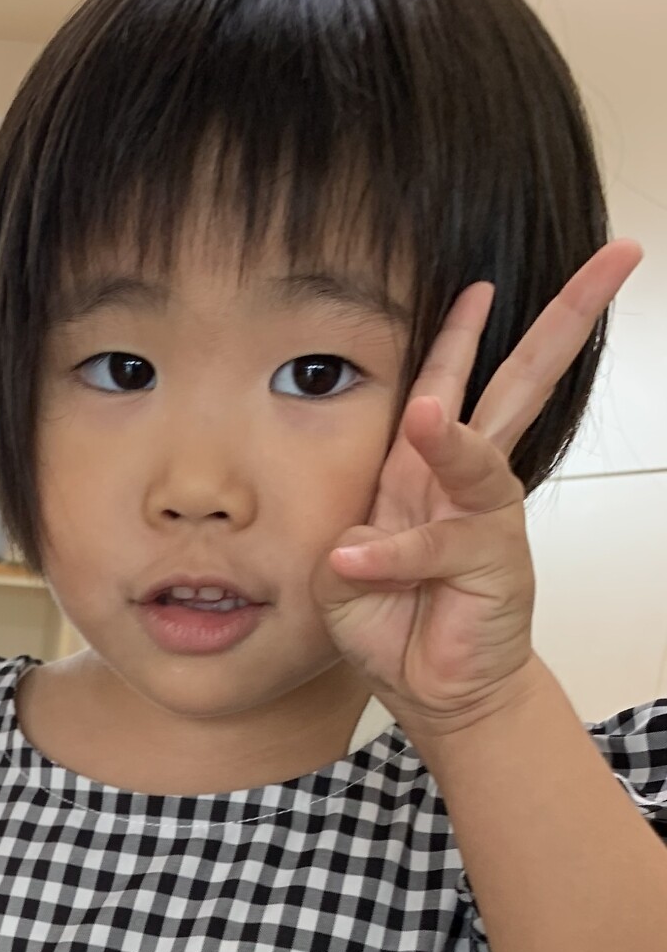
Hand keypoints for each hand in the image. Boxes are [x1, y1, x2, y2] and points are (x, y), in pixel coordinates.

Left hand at [317, 240, 642, 736]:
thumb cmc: (391, 624)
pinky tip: (357, 560)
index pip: (447, 386)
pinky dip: (395, 555)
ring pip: (479, 458)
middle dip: (563, 321)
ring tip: (423, 413)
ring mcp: (487, 518)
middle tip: (612, 260)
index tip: (480, 284)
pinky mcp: (493, 562)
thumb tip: (354, 542)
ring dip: (449, 437)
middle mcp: (465, 482)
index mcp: (424, 470)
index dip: (462, 335)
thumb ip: (342, 551)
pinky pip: (435, 547)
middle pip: (518, 385)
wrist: (433, 691)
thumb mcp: (340, 582)